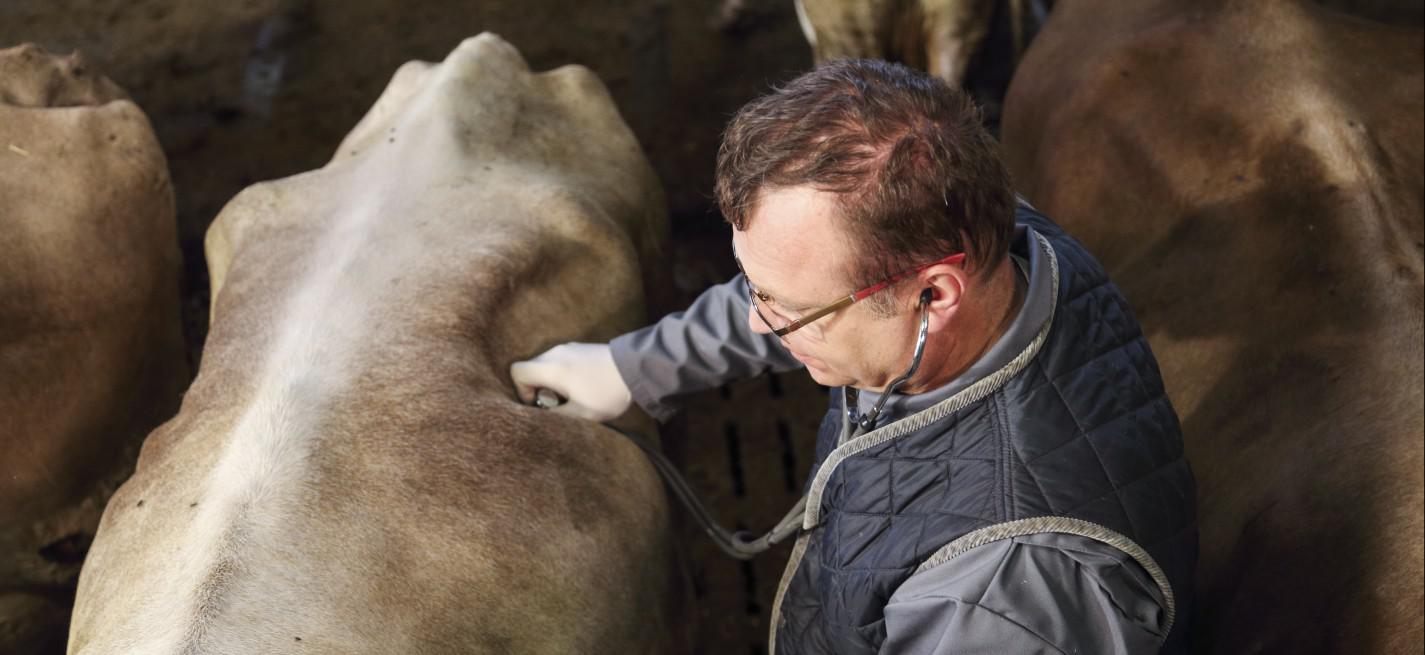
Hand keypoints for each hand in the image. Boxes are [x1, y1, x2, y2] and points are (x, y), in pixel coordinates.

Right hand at [510, 342, 632, 421]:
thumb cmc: (606, 393)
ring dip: (551, 381)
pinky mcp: (581, 348)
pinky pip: (560, 360)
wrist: (637, 368)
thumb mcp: (580, 413)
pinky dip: (562, 373)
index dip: (521, 390)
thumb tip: (542, 416)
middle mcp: (555, 353)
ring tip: (572, 396)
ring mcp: (569, 347)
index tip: (539, 403)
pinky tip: (582, 385)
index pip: (517, 371)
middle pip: (531, 367)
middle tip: (558, 403)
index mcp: (551, 367)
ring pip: (546, 364)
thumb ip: (556, 415)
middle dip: (538, 388)